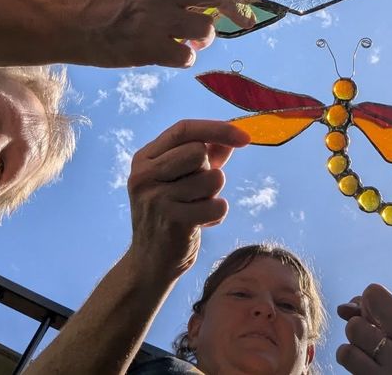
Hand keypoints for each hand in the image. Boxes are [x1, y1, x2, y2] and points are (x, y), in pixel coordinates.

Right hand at [61, 0, 274, 67]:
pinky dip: (186, 57)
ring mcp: (154, 19)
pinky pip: (186, 56)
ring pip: (206, 28)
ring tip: (193, 38)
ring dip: (207, 37)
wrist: (62, 19)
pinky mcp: (146, 48)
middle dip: (238, 7)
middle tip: (246, 19)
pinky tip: (173, 53)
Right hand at [125, 119, 249, 278]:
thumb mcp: (181, 179)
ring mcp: (156, 198)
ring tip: (197, 207)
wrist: (149, 263)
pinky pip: (217, 206)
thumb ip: (206, 154)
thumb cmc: (171, 213)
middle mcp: (144, 175)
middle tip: (197, 189)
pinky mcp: (173, 221)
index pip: (184, 129)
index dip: (217, 129)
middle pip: (198, 152)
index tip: (246, 137)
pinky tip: (201, 223)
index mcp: (144, 159)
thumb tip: (233, 136)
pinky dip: (217, 214)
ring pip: (213, 178)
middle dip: (209, 169)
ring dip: (213, 194)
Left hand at [336, 212, 391, 373]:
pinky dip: (347, 360)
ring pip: (355, 326)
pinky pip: (346, 352)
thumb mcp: (387, 338)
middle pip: (374, 293)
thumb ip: (374, 315)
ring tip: (367, 357)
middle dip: (363, 308)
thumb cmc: (388, 368)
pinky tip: (363, 372)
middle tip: (371, 329)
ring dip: (353, 340)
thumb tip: (348, 304)